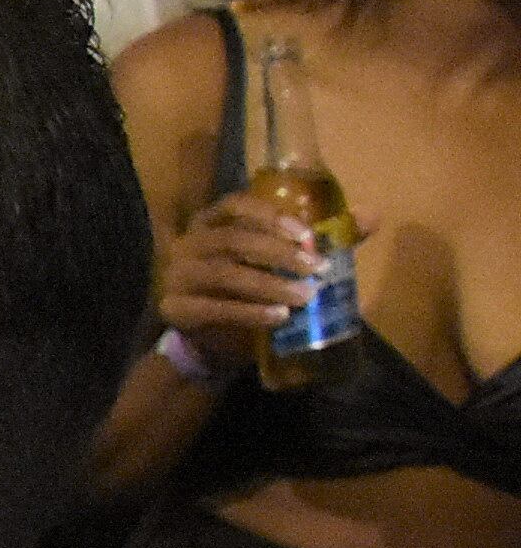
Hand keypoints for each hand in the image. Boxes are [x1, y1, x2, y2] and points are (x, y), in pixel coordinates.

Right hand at [156, 189, 326, 357]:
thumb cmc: (246, 292)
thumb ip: (318, 239)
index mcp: (210, 224)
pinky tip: (279, 317)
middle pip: (232, 240)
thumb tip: (372, 215)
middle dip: (277, 253)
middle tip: (315, 268)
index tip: (305, 233)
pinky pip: (216, 309)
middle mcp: (187, 245)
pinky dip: (251, 312)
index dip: (269, 215)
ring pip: (225, 274)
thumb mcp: (277, 262)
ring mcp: (176, 277)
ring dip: (269, 284)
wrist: (210, 341)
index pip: (234, 206)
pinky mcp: (175, 309)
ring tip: (305, 296)